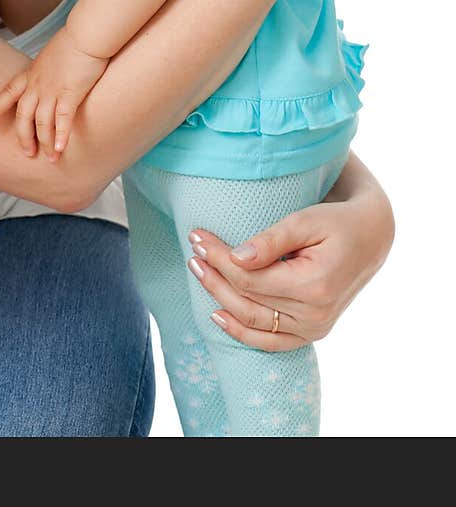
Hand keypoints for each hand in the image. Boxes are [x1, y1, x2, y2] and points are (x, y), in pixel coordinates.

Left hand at [0, 25, 108, 159]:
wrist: (86, 34)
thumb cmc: (76, 40)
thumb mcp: (54, 53)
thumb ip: (50, 66)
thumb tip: (55, 71)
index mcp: (32, 72)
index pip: (10, 91)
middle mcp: (38, 84)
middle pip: (24, 115)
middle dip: (24, 136)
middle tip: (27, 152)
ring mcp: (52, 90)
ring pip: (42, 123)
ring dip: (45, 143)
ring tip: (50, 159)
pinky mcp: (70, 94)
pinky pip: (62, 121)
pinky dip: (60, 137)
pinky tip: (59, 149)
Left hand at [184, 156, 393, 349]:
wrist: (370, 240)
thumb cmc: (336, 223)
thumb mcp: (306, 221)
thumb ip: (272, 240)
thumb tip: (237, 258)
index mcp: (313, 286)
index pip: (250, 278)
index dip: (219, 259)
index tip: (198, 236)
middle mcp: (314, 316)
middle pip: (247, 300)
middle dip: (214, 275)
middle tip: (193, 251)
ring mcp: (314, 329)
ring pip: (253, 322)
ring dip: (220, 298)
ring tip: (198, 271)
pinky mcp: (311, 333)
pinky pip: (271, 341)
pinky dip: (242, 332)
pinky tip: (217, 315)